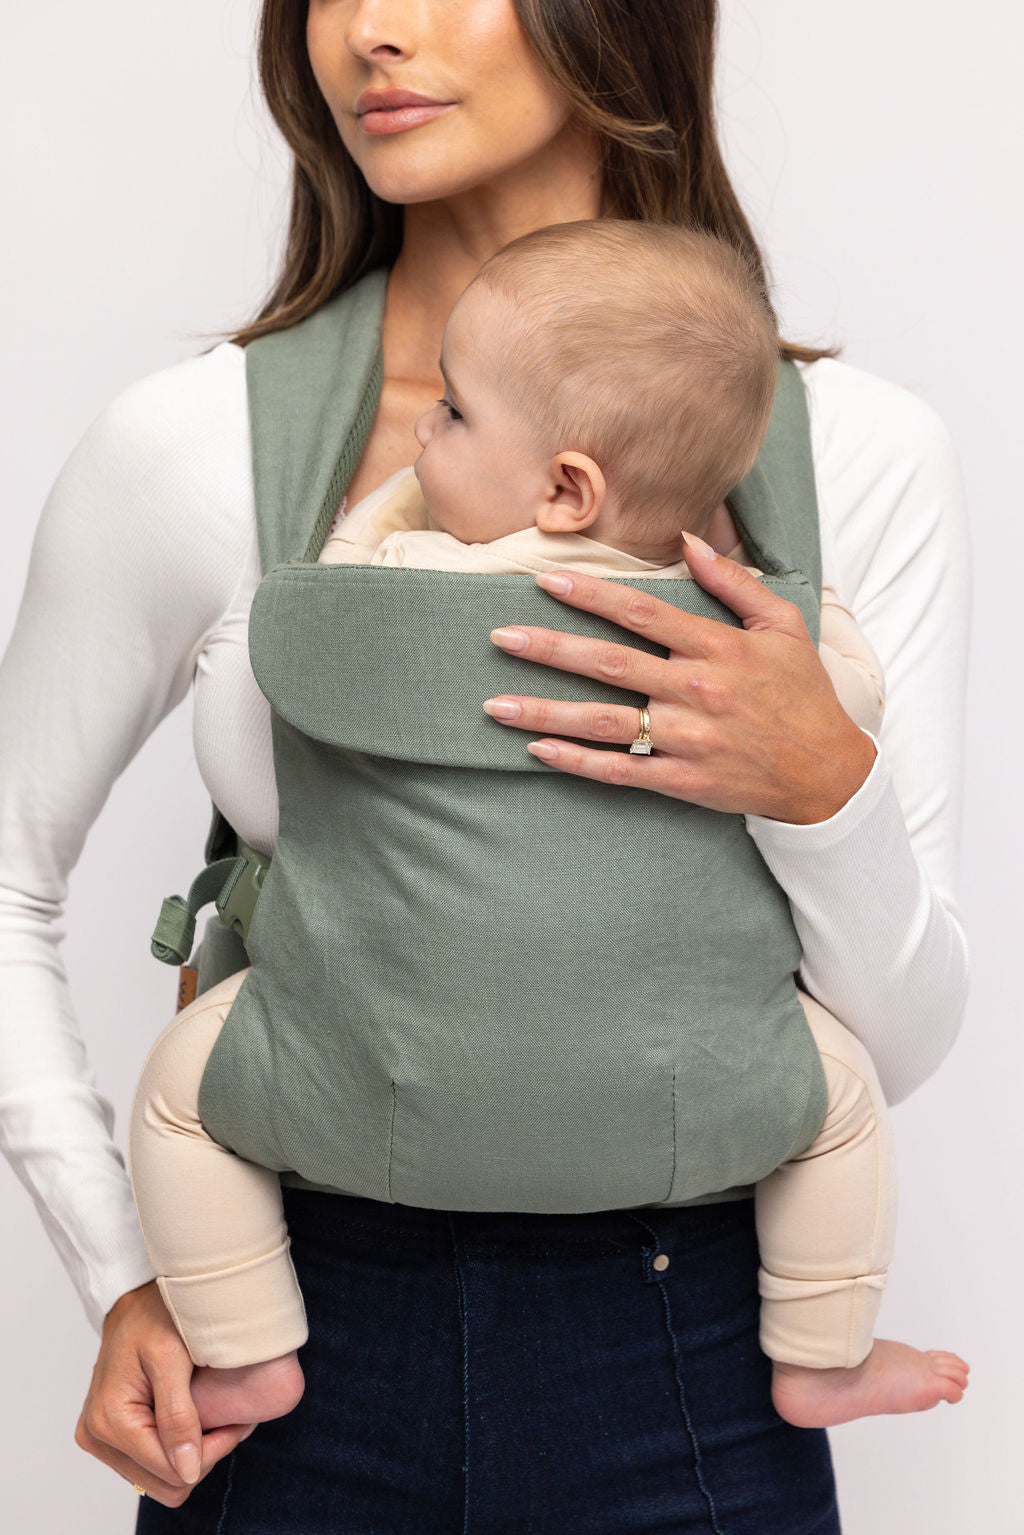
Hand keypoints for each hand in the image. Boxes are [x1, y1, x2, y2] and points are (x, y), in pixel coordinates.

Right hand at [75, 1279, 255, 1507]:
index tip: (239, 1420)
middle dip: (204, 1455)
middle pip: (165, 1482)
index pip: (171, 1470)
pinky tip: (194, 1418)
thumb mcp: (171, 1356)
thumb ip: (177, 1416)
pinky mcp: (109, 1434)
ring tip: (216, 1416)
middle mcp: (97, 1436)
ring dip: (192, 1454)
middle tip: (231, 1418)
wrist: (135, 1298)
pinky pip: (150, 1463)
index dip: (213, 1450)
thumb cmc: (153, 1314)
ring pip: (159, 1478)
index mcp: (109, 1420)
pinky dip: (177, 1448)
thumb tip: (187, 1471)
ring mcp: (100, 1438)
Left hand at [483, 534, 876, 824]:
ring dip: (546, 712)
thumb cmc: (802, 693)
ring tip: (496, 704)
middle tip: (500, 637)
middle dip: (550, 649)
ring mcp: (687, 739)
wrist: (828, 773)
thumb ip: (734, 581)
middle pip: (609, 664)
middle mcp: (696, 691)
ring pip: (604, 722)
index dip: (591, 595)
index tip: (546, 581)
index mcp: (717, 647)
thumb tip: (690, 538)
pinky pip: (621, 771)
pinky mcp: (683, 781)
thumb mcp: (783, 625)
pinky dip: (577, 762)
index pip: (642, 613)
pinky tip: (538, 751)